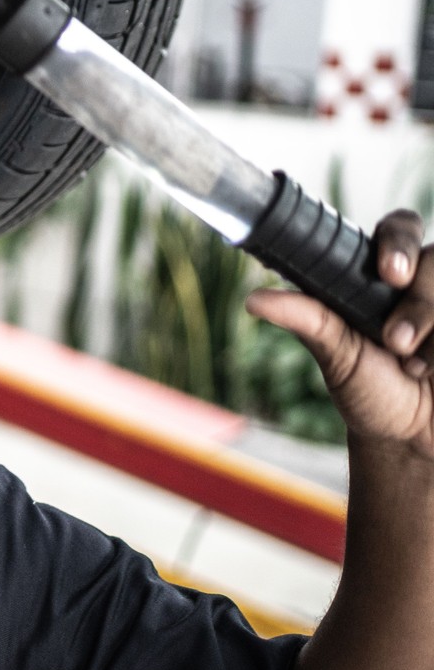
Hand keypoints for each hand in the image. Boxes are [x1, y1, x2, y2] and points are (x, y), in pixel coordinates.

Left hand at [246, 209, 433, 456]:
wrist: (410, 439)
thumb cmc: (369, 391)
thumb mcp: (337, 356)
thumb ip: (308, 320)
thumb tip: (254, 299)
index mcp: (384, 275)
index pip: (400, 229)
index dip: (399, 241)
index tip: (390, 273)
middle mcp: (424, 284)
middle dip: (419, 302)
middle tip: (395, 341)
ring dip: (432, 330)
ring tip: (413, 367)